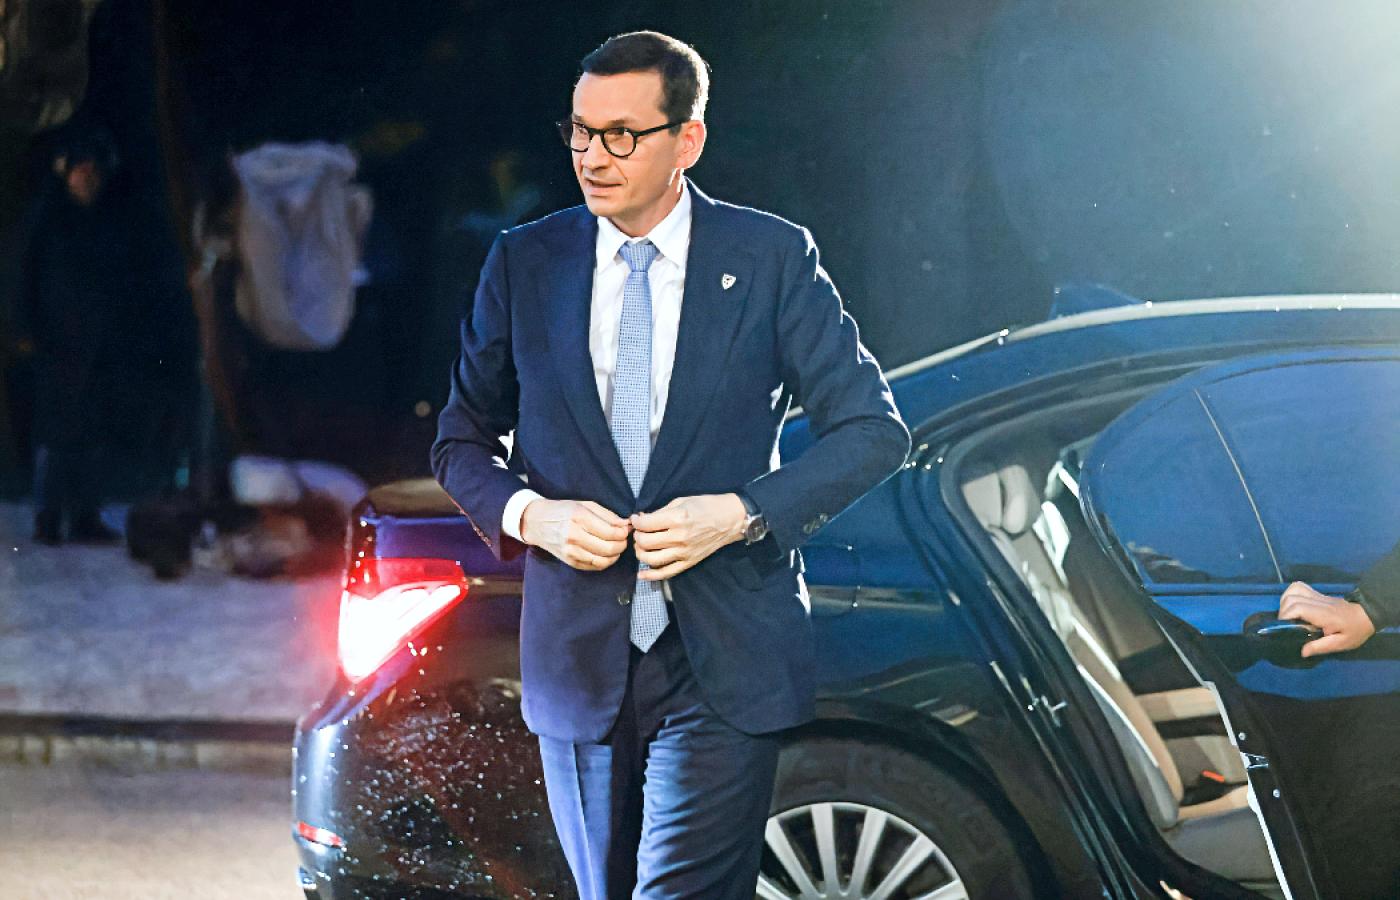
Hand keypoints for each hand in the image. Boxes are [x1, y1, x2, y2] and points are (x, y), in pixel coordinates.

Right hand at [520, 499, 629, 571]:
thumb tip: (626, 525)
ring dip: (615, 555)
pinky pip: (593, 566)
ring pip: (603, 560)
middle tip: (624, 540)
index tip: (626, 530)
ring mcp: (571, 551)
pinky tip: (606, 554)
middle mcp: (574, 535)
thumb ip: (607, 515)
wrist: (537, 522)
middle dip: (622, 545)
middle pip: (609, 548)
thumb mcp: (585, 505)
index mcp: (579, 517)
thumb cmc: (563, 511)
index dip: (623, 533)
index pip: (610, 532)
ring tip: (616, 547)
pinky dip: (604, 562)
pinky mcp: (569, 561)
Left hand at [631, 493, 747, 580]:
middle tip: (640, 531)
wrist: (730, 519)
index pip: (646, 524)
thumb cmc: (707, 506)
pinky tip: (641, 573)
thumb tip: (642, 519)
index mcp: (678, 518)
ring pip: (651, 559)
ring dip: (640, 552)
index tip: (636, 519)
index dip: (636, 521)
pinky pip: (666, 573)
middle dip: (637, 536)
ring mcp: (684, 552)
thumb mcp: (682, 501)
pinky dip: (651, 575)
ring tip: (642, 546)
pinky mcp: (689, 562)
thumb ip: (660, 511)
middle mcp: (680, 537)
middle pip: (645, 542)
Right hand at [1278, 581, 1376, 657]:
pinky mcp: (1317, 594)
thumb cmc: (1355, 631)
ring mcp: (1317, 595)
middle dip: (1283, 611)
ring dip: (1284, 602)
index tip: (1285, 628)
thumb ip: (1321, 647)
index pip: (1297, 608)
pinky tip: (1292, 605)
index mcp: (1323, 614)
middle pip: (1291, 599)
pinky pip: (1298, 587)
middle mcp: (1318, 602)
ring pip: (1292, 590)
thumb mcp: (1341, 644)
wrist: (1367, 615)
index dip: (1286, 616)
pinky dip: (1290, 594)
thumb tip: (1302, 651)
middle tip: (1286, 625)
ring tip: (1288, 616)